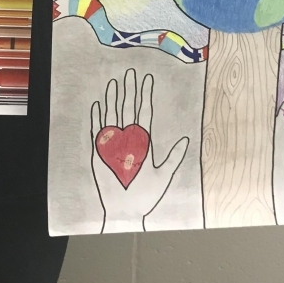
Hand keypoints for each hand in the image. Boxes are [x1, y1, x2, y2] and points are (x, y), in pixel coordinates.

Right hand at [91, 69, 188, 232]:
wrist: (127, 209)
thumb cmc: (145, 195)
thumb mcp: (164, 175)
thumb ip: (174, 157)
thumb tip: (186, 140)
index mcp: (142, 141)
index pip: (144, 112)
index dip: (146, 96)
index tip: (148, 80)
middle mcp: (127, 139)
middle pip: (128, 109)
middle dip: (129, 91)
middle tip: (130, 73)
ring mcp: (113, 144)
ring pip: (112, 115)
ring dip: (113, 99)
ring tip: (114, 82)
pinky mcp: (100, 152)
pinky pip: (98, 132)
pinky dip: (97, 118)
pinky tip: (98, 105)